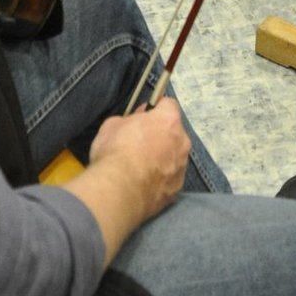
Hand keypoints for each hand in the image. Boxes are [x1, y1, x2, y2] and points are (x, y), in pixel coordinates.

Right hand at [88, 100, 190, 222]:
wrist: (118, 192)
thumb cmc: (115, 152)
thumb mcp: (113, 124)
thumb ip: (129, 120)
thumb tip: (133, 124)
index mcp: (168, 121)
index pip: (169, 104)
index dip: (155, 109)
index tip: (143, 116)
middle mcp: (181, 142)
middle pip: (174, 132)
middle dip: (160, 134)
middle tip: (140, 143)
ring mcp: (181, 168)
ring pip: (174, 156)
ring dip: (163, 157)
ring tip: (141, 168)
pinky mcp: (177, 189)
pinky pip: (171, 178)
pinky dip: (161, 179)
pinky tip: (144, 183)